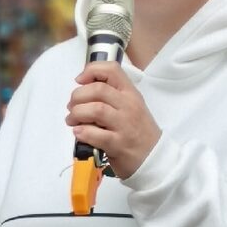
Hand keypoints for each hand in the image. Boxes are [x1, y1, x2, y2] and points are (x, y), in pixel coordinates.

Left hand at [66, 65, 161, 179]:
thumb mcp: (130, 105)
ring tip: (72, 121)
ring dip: (77, 114)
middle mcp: (128, 105)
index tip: (80, 81)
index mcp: (130, 93)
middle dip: (77, 96)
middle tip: (72, 107)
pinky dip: (82, 132)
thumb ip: (110, 94)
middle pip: (98, 89)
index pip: (111, 70)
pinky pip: (96, 134)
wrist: (155, 156)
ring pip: (96, 109)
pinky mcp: (118, 144)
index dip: (91, 71)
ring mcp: (124, 125)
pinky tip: (79, 133)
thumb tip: (82, 87)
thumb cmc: (137, 130)